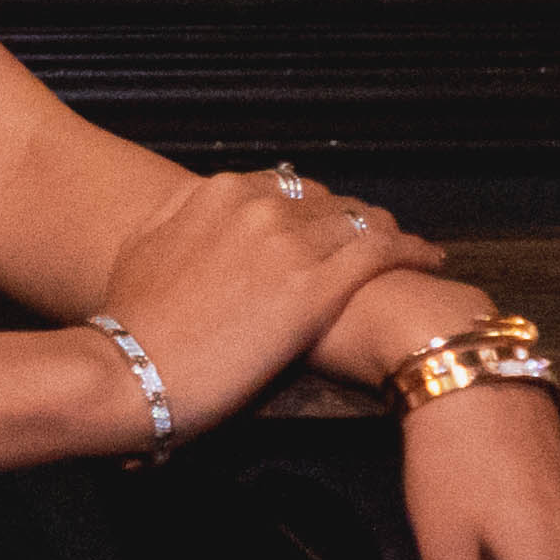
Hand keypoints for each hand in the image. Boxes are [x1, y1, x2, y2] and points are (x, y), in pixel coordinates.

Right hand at [90, 166, 448, 446]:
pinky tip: (429, 258)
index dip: (314, 209)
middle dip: (353, 220)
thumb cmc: (131, 324)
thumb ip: (179, 217)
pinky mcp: (315, 288)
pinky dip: (410, 251)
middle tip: (377, 239)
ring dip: (389, 232)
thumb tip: (197, 205)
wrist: (130, 370)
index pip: (287, 188)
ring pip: (361, 222)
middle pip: (328, 203)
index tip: (328, 225)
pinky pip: (381, 253)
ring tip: (409, 249)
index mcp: (220, 193)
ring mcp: (289, 243)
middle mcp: (259, 206)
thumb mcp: (143, 246)